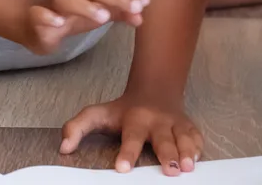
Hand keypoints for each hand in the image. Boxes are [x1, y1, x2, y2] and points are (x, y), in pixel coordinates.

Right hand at [21, 0, 149, 55]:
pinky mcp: (35, 18)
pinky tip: (60, 24)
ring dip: (85, 5)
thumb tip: (142, 15)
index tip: (144, 2)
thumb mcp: (99, 11)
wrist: (32, 19)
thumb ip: (120, 12)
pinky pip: (39, 14)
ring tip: (103, 18)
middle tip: (132, 8)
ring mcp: (50, 3)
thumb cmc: (71, 13)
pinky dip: (48, 17)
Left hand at [60, 94, 202, 175]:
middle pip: (162, 139)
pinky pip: (196, 137)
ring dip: (187, 152)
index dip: (127, 153)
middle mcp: (156, 122)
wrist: (154, 90)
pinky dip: (198, 147)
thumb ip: (77, 128)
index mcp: (134, 120)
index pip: (130, 137)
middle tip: (170, 170)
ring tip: (188, 167)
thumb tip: (63, 148)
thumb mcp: (96, 114)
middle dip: (167, 154)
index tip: (122, 168)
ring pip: (183, 138)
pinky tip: (198, 159)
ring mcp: (174, 124)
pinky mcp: (188, 127)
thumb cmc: (123, 110)